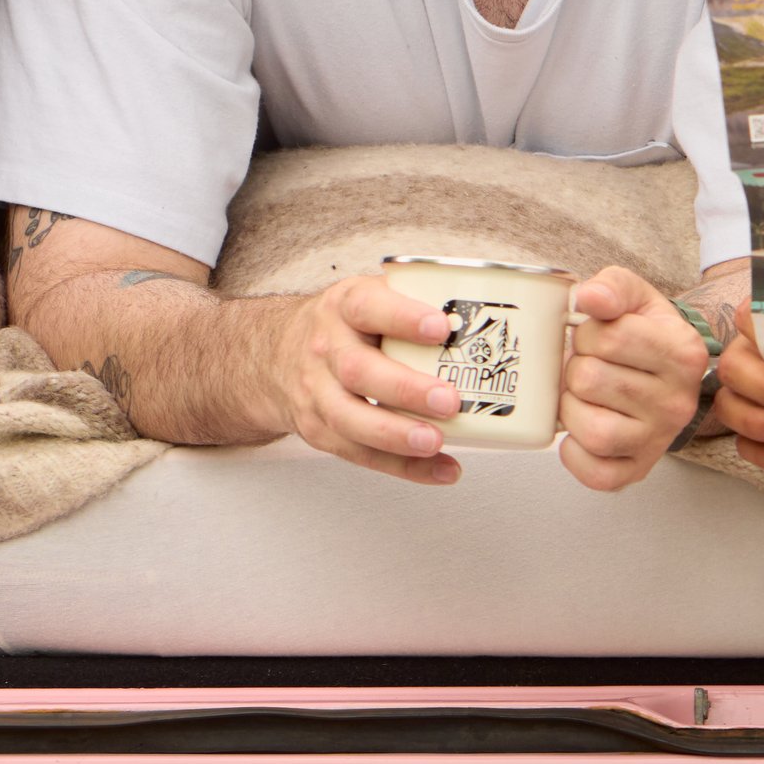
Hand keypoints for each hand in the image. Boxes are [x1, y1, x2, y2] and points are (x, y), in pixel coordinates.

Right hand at [269, 277, 471, 486]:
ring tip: (435, 442)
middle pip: (358, 371)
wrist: (275, 357)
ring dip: (397, 435)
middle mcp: (326, 349)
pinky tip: (440, 468)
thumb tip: (488, 308)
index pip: (368, 307)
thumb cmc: (343, 327)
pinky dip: (403, 467)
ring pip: (351, 419)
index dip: (403, 317)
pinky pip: (360, 454)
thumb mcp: (367, 296)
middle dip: (405, 389)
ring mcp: (318, 394)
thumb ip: (414, 298)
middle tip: (448, 400)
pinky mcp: (320, 431)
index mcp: (343, 307)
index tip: (440, 328)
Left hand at [556, 266, 712, 490]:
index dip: (587, 332)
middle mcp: (678, 401)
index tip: (596, 336)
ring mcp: (659, 440)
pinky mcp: (638, 470)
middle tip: (589, 366)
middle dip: (576, 368)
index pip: (609, 336)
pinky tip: (580, 430)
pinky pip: (595, 474)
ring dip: (571, 409)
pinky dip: (575, 454)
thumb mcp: (636, 298)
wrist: (664, 376)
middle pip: (590, 380)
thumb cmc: (643, 334)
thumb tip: (589, 297)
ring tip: (583, 396)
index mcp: (683, 352)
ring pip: (591, 429)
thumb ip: (612, 287)